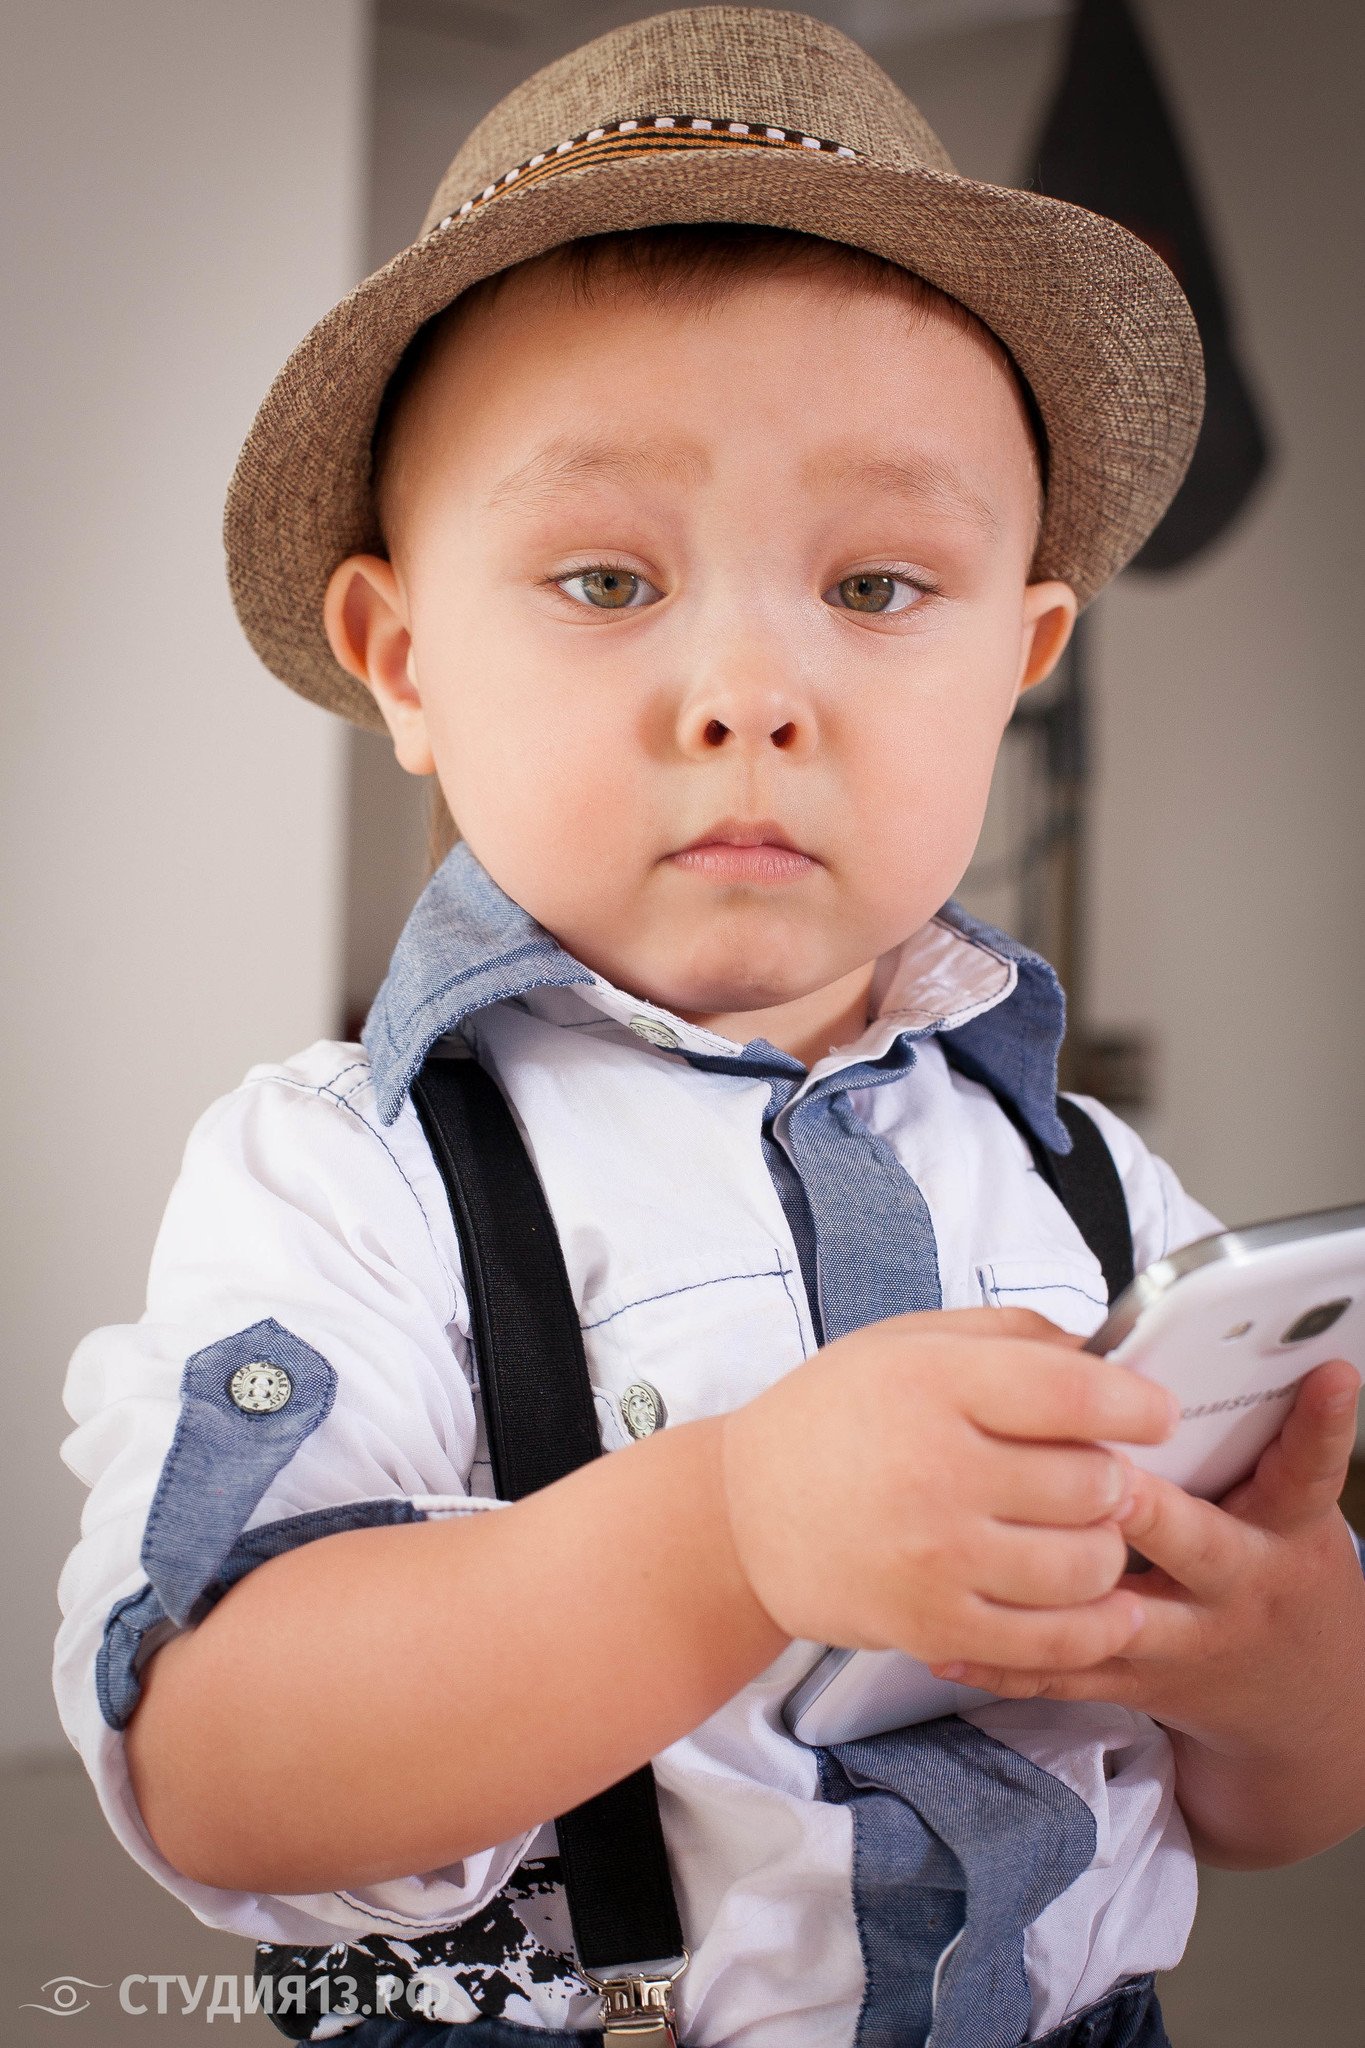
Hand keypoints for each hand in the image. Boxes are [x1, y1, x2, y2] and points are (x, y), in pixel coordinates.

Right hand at [720, 1307, 1176, 1669]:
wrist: (742, 1516)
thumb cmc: (831, 1418)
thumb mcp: (907, 1342)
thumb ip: (1012, 1336)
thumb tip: (1110, 1353)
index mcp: (933, 1382)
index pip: (1076, 1391)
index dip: (1138, 1402)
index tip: (1154, 1412)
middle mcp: (936, 1468)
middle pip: (1094, 1481)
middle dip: (1112, 1476)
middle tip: (1093, 1475)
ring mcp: (936, 1556)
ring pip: (1089, 1564)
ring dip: (1106, 1549)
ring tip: (1082, 1533)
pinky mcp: (934, 1626)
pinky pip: (1052, 1642)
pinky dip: (1095, 1626)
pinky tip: (1104, 1605)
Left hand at [926, 1359, 1364, 1859]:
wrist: (1303, 1699)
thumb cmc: (1274, 1564)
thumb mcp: (1286, 1506)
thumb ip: (1246, 1437)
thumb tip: (1180, 1354)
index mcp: (1281, 1528)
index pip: (1306, 1469)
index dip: (1320, 1424)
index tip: (1327, 1374)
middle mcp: (1240, 1585)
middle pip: (1199, 1545)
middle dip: (1152, 1513)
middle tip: (1112, 1481)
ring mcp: (1187, 1640)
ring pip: (1120, 1616)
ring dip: (1060, 1587)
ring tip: (1002, 1557)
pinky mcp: (1137, 1679)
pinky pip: (1063, 1671)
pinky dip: (1004, 1659)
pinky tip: (947, 1641)